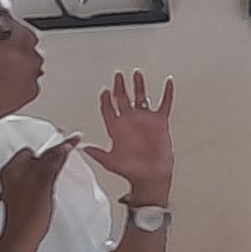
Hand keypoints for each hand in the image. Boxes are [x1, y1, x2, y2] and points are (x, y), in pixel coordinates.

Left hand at [0, 138, 73, 251]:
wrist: (22, 239)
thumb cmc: (28, 216)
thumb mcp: (44, 184)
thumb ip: (52, 163)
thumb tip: (62, 148)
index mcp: (13, 169)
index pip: (34, 150)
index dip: (53, 148)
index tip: (70, 142)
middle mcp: (11, 177)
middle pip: (33, 158)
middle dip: (48, 158)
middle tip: (64, 156)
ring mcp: (15, 188)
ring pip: (33, 170)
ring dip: (46, 169)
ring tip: (58, 171)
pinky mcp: (21, 198)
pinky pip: (33, 182)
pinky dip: (43, 181)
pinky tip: (50, 189)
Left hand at [89, 71, 175, 198]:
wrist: (151, 177)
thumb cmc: (131, 171)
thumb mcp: (110, 161)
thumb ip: (97, 153)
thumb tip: (82, 147)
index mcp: (116, 128)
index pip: (108, 109)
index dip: (105, 99)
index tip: (105, 90)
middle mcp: (130, 122)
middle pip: (123, 98)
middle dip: (120, 86)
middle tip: (118, 75)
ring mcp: (145, 120)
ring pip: (141, 97)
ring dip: (138, 86)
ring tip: (136, 74)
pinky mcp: (160, 122)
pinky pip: (164, 104)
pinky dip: (167, 93)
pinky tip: (168, 82)